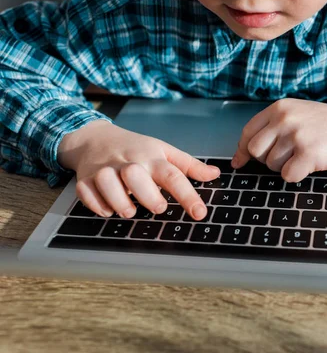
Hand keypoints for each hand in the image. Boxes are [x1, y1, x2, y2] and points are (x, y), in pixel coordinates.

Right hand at [57, 120, 219, 219]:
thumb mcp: (165, 152)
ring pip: (108, 184)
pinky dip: (96, 205)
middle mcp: (128, 163)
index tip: (199, 213)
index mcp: (152, 157)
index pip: (172, 175)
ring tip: (130, 211)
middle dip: (148, 196)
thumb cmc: (136, 148)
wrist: (96, 138)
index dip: (188, 195)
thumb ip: (190, 166)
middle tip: (159, 208)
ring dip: (120, 201)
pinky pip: (86, 193)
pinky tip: (108, 210)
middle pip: (136, 177)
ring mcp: (104, 170)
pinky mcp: (85, 179)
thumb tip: (215, 174)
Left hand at [231, 98, 326, 181]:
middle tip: (286, 157)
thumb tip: (241, 156)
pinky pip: (287, 176)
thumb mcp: (296, 114)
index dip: (242, 150)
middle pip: (256, 151)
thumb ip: (272, 128)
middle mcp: (284, 119)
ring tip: (304, 156)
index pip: (248, 132)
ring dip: (285, 167)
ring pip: (272, 166)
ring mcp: (296, 136)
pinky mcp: (308, 154)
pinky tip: (309, 165)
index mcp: (279, 108)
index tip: (240, 162)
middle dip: (267, 160)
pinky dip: (297, 175)